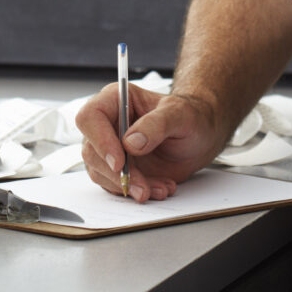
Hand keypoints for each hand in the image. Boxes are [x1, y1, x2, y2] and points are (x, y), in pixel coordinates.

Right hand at [76, 83, 223, 202]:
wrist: (200, 137)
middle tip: (142, 186)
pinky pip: (116, 186)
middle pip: (91, 151)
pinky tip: (159, 187)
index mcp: (117, 99)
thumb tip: (130, 142)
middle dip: (116, 174)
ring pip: (101, 173)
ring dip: (129, 186)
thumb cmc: (191, 116)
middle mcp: (109, 124)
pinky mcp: (119, 169)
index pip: (91, 117)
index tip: (119, 162)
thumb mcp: (180, 114)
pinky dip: (136, 191)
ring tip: (159, 186)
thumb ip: (156, 124)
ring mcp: (111, 148)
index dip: (100, 141)